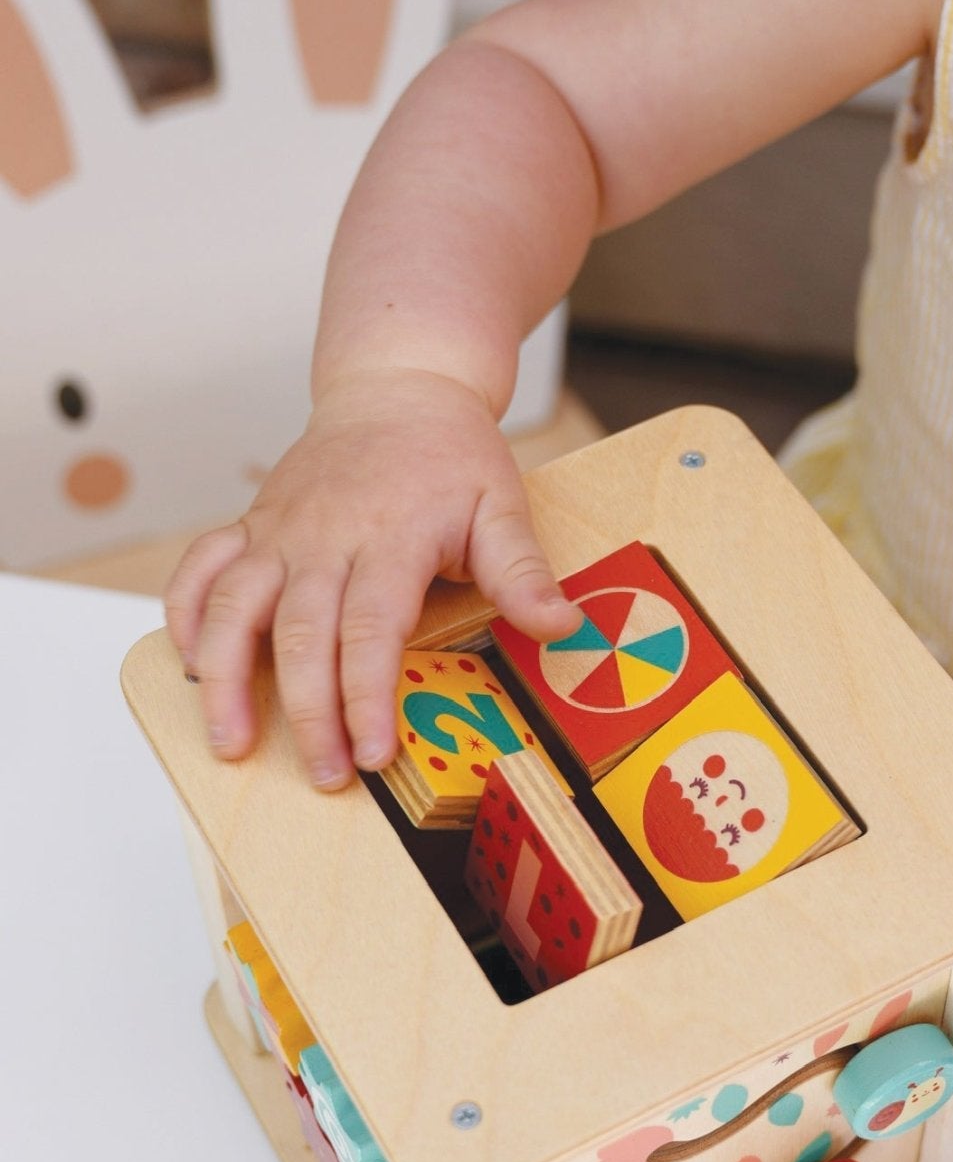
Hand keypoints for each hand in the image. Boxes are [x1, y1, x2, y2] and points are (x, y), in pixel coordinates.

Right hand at [165, 368, 578, 788]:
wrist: (398, 386)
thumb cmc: (451, 454)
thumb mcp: (502, 504)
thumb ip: (523, 571)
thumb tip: (559, 626)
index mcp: (390, 536)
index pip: (370, 628)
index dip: (366, 696)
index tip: (373, 753)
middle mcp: (323, 537)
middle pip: (300, 632)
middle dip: (307, 712)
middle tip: (324, 775)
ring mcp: (279, 531)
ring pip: (232, 607)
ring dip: (224, 678)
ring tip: (229, 741)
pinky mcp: (251, 527)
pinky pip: (199, 570)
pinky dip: (183, 617)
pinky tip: (189, 667)